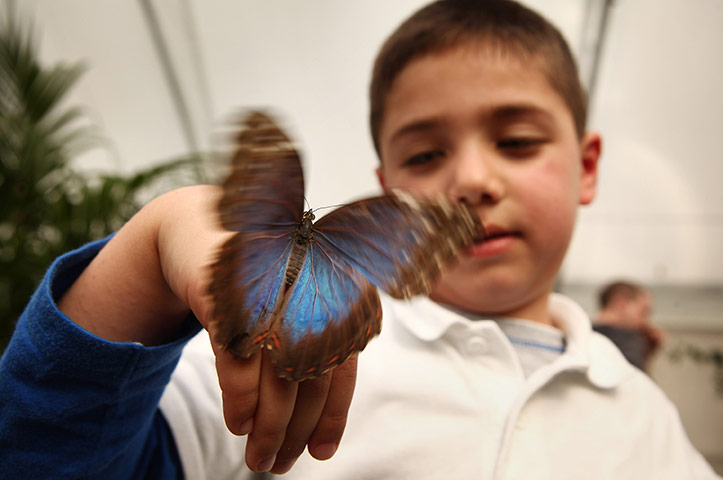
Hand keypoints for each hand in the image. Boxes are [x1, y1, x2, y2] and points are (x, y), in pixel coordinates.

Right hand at [60, 185, 357, 473]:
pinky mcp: (230, 293)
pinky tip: (238, 426)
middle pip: (310, 382)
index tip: (321, 453)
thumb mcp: (289, 309)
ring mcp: (271, 291)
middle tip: (276, 466)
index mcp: (334, 294)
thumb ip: (309, 354)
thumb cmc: (255, 280)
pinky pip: (240, 362)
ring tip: (257, 459)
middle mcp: (310, 290)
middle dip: (294, 433)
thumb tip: (315, 429)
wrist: (200, 229)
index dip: (332, 418)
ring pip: (277, 379)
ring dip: (267, 429)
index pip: (342, 371)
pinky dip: (240, 402)